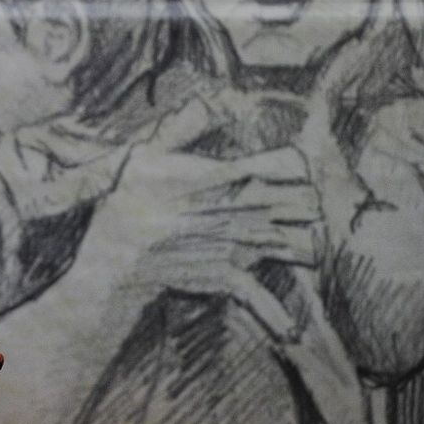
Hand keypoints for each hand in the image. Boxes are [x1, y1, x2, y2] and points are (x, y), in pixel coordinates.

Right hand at [86, 94, 322, 340]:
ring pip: (298, 244)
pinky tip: (287, 324)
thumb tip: (216, 100)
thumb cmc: (125, 204)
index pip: (286, 163)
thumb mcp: (145, 154)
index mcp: (224, 176)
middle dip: (309, 201)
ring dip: (306, 242)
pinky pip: (262, 295)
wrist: (113, 262)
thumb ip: (181, 127)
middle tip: (308, 201)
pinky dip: (275, 311)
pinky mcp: (228, 278)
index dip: (298, 164)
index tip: (295, 166)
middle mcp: (239, 209)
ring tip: (305, 239)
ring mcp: (238, 247)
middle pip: (304, 202)